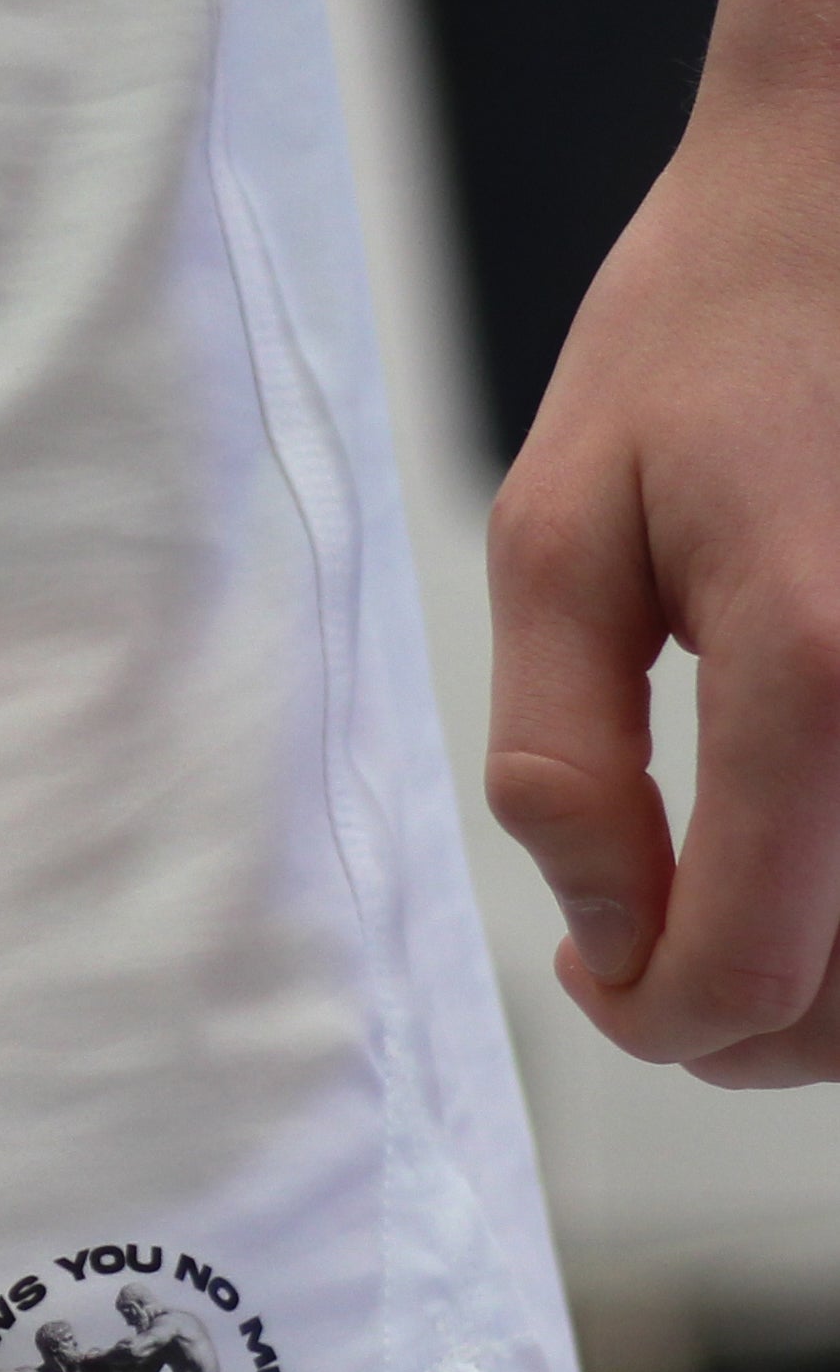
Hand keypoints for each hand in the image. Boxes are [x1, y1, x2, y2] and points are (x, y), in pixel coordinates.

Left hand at [486, 93, 839, 1083]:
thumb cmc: (703, 340)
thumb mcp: (559, 531)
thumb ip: (565, 754)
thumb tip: (602, 929)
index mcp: (818, 662)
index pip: (749, 971)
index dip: (648, 1018)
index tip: (590, 970)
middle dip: (740, 1031)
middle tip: (643, 960)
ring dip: (831, 1003)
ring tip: (724, 916)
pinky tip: (814, 869)